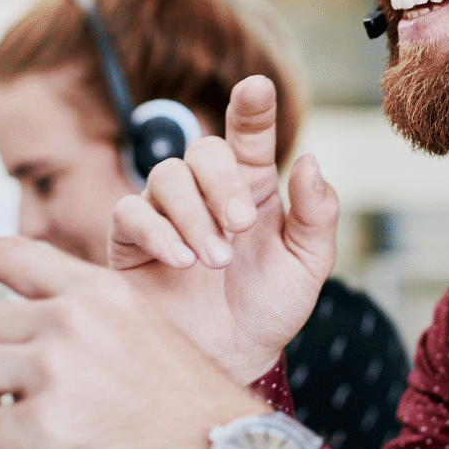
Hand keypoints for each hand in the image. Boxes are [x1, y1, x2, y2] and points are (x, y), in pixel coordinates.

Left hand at [0, 234, 265, 448]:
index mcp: (96, 291)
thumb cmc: (183, 412)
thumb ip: (79, 321)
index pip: (7, 252)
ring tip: (22, 435)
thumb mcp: (139, 333)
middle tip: (11, 407)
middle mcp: (71, 319)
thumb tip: (8, 340)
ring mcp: (55, 369)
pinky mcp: (43, 424)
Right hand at [109, 75, 339, 382]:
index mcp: (253, 187)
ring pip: (166, 177)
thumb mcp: (308, 265)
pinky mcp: (131, 242)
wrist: (232, 360)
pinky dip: (158, 232)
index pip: (249, 133)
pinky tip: (183, 262)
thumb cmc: (270, 309)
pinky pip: (131, 213)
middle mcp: (207, 192)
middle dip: (222, 183)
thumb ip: (317, 215)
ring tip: (215, 261)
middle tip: (241, 226)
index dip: (252, 106)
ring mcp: (167, 213)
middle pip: (203, 150)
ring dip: (194, 214)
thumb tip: (310, 161)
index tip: (257, 87)